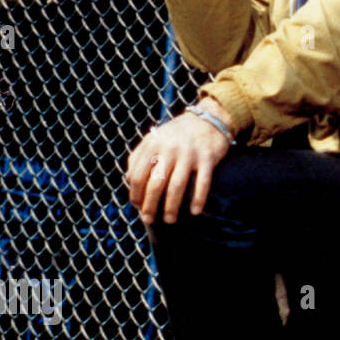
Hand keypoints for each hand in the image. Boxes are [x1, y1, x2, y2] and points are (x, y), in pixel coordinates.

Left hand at [125, 102, 231, 224]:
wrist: (209, 118)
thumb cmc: (178, 133)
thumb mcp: (155, 138)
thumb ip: (140, 155)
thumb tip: (130, 181)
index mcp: (153, 144)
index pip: (137, 175)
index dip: (135, 194)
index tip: (138, 206)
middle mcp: (170, 149)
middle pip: (155, 183)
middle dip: (150, 205)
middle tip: (149, 220)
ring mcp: (189, 153)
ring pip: (177, 186)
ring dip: (172, 207)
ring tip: (170, 220)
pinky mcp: (208, 158)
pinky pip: (202, 182)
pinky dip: (198, 199)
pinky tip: (195, 212)